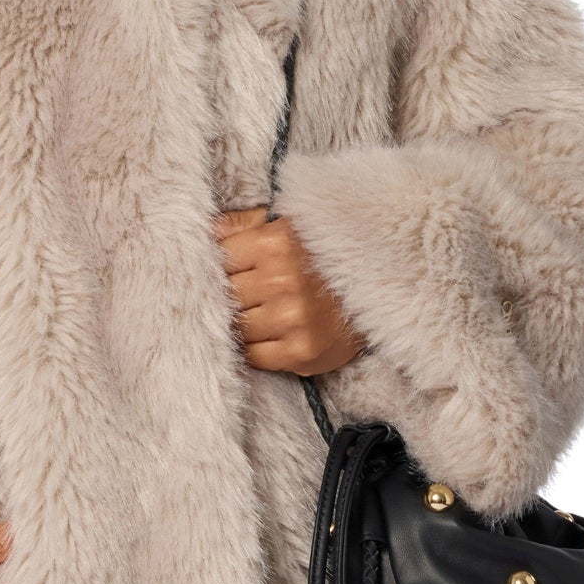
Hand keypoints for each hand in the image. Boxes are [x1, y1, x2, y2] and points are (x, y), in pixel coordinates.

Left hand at [212, 206, 366, 376]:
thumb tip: (204, 230)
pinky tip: (270, 336)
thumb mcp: (285, 227)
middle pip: (226, 296)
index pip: (220, 259)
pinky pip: (255, 356)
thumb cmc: (323, 257)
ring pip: (237, 327)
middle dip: (230, 297)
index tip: (226, 272)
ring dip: (242, 325)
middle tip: (243, 296)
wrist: (378, 291)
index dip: (219, 267)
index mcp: (275, 243)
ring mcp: (293, 318)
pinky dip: (256, 349)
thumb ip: (242, 226)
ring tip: (258, 315)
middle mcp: (283, 280)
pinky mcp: (302, 351)